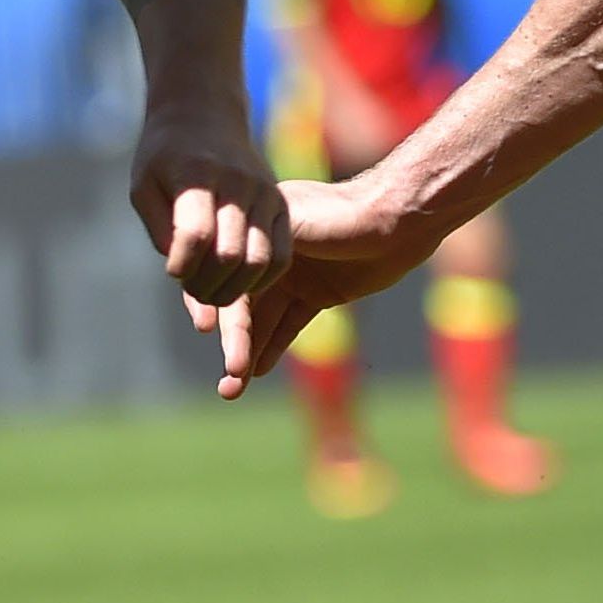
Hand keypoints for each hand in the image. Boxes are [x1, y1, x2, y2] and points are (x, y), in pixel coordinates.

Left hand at [129, 109, 284, 310]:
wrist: (204, 115)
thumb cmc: (165, 157)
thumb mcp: (144, 186)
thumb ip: (160, 229)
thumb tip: (183, 273)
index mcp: (198, 174)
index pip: (195, 235)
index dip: (181, 266)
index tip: (172, 271)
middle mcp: (237, 182)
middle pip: (228, 254)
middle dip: (205, 286)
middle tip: (192, 289)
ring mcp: (264, 193)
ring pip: (258, 260)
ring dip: (233, 290)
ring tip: (212, 292)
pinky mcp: (281, 205)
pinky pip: (280, 256)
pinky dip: (261, 281)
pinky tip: (239, 284)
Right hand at [192, 173, 427, 397]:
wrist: (397, 219)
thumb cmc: (343, 213)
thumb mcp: (292, 223)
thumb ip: (254, 243)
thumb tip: (214, 257)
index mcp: (255, 232)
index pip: (224, 274)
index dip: (212, 304)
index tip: (206, 333)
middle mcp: (268, 256)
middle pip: (242, 305)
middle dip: (233, 344)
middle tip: (228, 382)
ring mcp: (294, 277)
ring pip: (263, 321)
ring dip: (248, 354)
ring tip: (232, 388)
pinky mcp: (318, 294)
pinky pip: (289, 325)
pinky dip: (273, 348)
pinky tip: (258, 372)